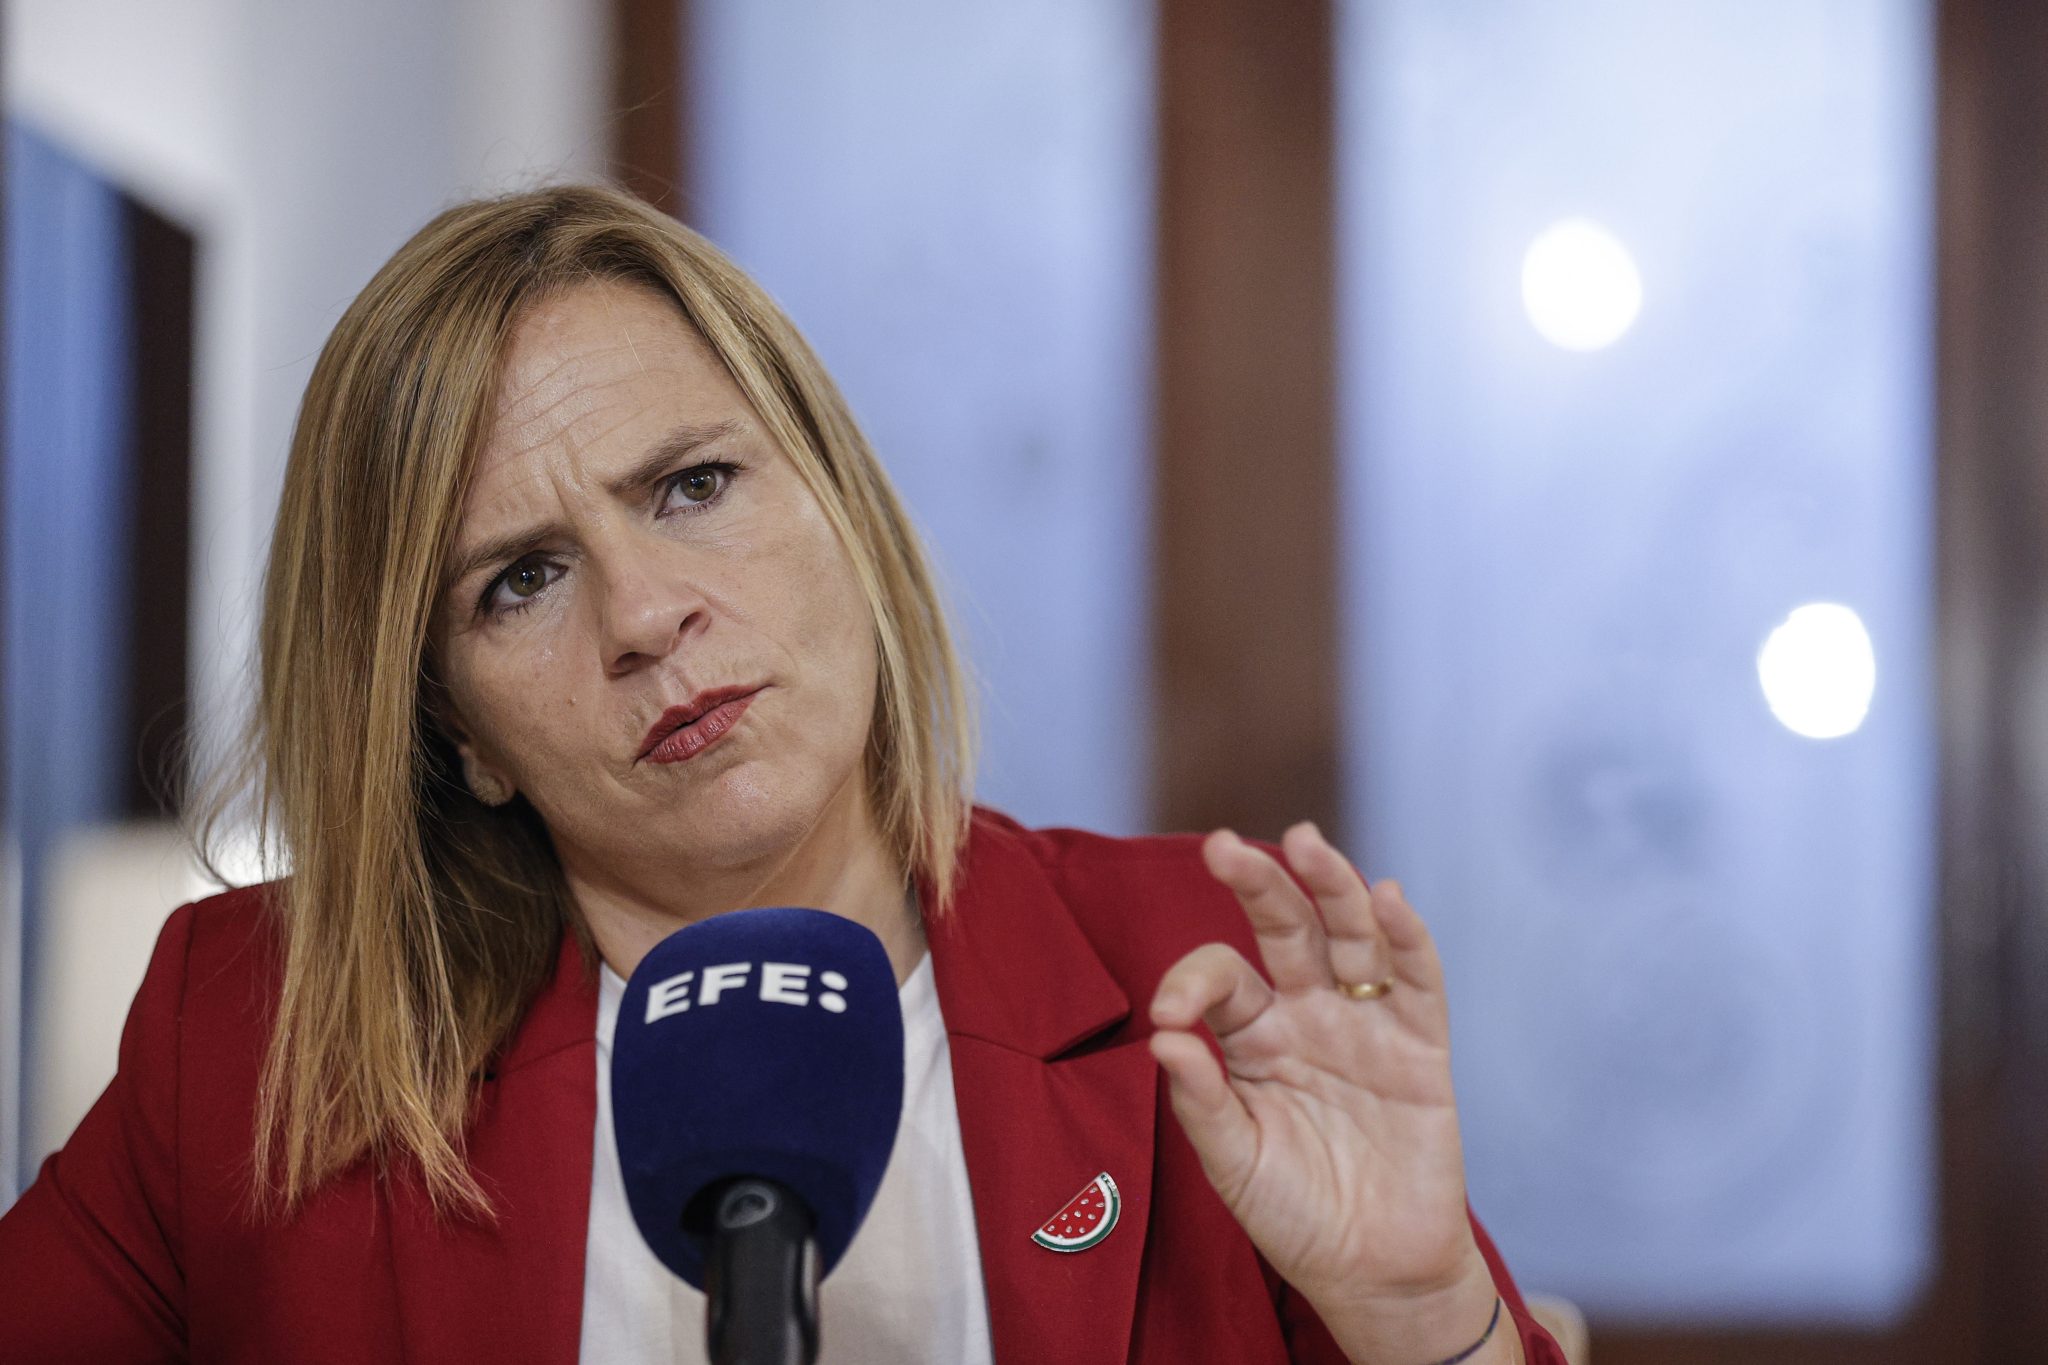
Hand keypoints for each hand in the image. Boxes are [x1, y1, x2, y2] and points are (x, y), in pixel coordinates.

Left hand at [1149, 824, 1512, 1364]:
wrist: (1374, 1271)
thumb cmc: (1294, 1215)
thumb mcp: (1233, 1163)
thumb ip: (1200, 1100)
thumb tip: (1163, 1038)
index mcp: (1250, 1036)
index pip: (1219, 978)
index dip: (1191, 983)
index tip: (1169, 1017)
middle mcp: (1307, 1013)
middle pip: (1283, 929)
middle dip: (1257, 883)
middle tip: (1221, 847)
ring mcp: (1365, 1023)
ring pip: (1349, 936)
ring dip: (1330, 886)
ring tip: (1306, 843)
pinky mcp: (1421, 1046)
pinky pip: (1416, 981)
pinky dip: (1406, 938)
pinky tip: (1386, 899)